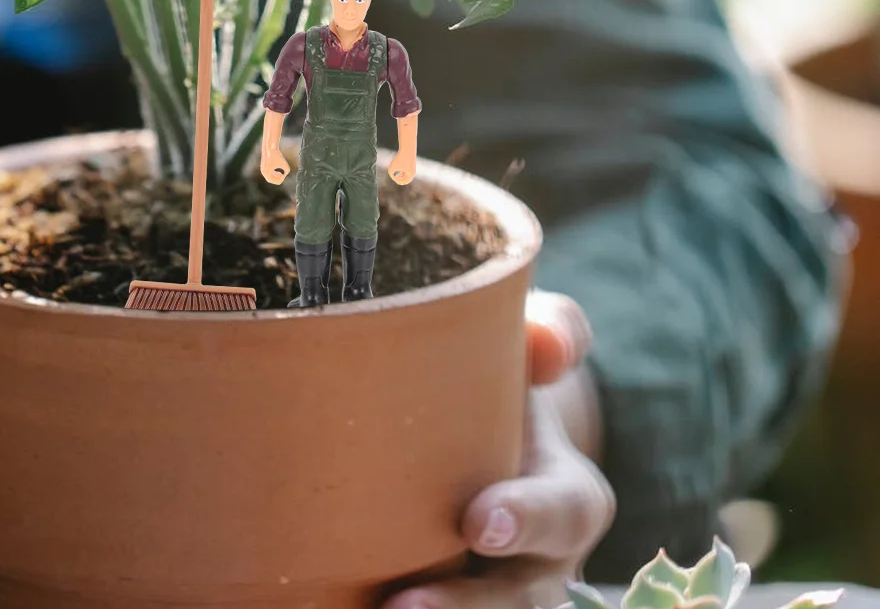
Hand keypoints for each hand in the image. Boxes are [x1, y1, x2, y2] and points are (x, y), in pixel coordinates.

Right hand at [260, 148, 289, 184]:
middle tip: (283, 175)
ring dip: (276, 177)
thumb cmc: (278, 156)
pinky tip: (278, 172)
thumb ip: (287, 171)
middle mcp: (263, 172)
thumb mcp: (285, 165)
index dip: (282, 179)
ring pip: (269, 178)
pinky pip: (268, 175)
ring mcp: (262, 170)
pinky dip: (273, 175)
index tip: (284, 173)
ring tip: (281, 174)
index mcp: (267, 173)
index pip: (276, 182)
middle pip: (272, 181)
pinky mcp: (263, 167)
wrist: (270, 148)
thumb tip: (284, 174)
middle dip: (278, 179)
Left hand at [383, 291, 614, 608]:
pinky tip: (345, 606)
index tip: (477, 521)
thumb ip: (552, 331)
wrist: (469, 422)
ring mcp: (500, 593)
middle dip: (468, 605)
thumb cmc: (502, 377)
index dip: (527, 519)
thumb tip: (546, 341)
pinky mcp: (454, 597)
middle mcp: (542, 561)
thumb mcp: (530, 344)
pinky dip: (383, 608)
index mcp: (568, 493)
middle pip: (522, 600)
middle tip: (404, 603)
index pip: (564, 513)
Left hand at [388, 150, 416, 184]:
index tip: (392, 176)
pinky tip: (398, 168)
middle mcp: (413, 171)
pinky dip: (402, 171)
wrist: (407, 148)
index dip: (397, 180)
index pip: (404, 182)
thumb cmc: (400, 158)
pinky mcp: (411, 162)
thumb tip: (392, 175)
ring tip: (395, 175)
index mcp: (410, 174)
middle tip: (395, 179)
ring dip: (401, 176)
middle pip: (407, 180)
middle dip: (401, 180)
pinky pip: (407, 169)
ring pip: (407, 174)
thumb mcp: (392, 167)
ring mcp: (413, 167)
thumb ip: (390, 173)